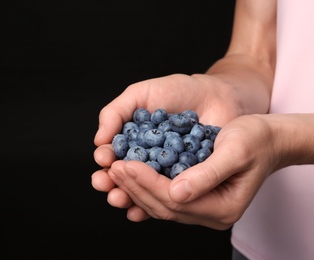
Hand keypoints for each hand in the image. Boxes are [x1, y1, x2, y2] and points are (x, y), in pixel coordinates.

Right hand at [92, 73, 249, 221]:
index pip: (113, 157)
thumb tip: (98, 141)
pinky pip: (169, 195)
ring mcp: (165, 172)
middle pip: (125, 178)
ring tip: (122, 198)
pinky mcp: (185, 181)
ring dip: (130, 197)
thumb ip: (115, 113)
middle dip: (113, 184)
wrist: (215, 95)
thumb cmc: (176, 91)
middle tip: (106, 185)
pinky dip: (156, 204)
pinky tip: (142, 210)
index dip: (106, 162)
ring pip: (144, 191)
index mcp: (131, 142)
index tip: (104, 163)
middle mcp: (146, 160)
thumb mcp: (140, 94)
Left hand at [101, 114, 279, 229]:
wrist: (269, 139)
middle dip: (136, 186)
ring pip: (162, 205)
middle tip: (112, 167)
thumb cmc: (256, 140)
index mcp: (223, 207)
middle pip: (164, 206)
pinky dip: (147, 186)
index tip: (125, 164)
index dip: (147, 182)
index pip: (175, 200)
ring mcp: (204, 209)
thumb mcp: (234, 151)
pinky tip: (131, 175)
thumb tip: (176, 193)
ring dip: (136, 188)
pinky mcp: (198, 198)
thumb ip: (207, 174)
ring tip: (116, 170)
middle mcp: (212, 214)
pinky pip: (167, 197)